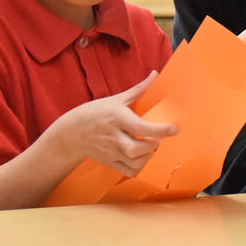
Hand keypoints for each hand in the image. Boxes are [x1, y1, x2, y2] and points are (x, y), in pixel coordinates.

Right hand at [53, 72, 178, 175]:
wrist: (71, 133)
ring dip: (147, 157)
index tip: (174, 129)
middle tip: (157, 139)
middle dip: (151, 146)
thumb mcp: (116, 99)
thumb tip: (155, 74)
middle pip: (135, 149)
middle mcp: (113, 137)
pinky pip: (128, 171)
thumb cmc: (95, 113)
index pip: (140, 127)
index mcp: (116, 118)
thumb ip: (138, 89)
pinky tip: (141, 157)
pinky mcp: (110, 162)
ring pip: (134, 162)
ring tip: (149, 147)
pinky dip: (139, 167)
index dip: (159, 130)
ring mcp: (111, 152)